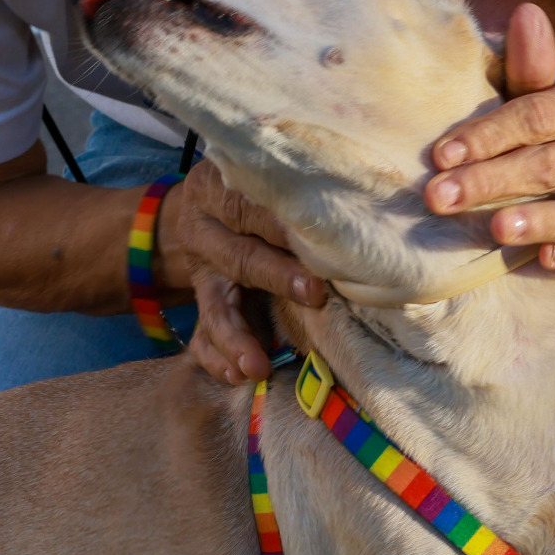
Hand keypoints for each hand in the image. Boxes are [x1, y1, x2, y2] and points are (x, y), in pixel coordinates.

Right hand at [156, 159, 327, 384]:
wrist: (207, 207)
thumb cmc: (259, 190)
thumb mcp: (268, 179)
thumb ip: (297, 193)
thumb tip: (354, 213)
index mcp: (215, 187)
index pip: (247, 205)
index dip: (282, 225)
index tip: (321, 242)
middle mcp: (201, 229)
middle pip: (238, 257)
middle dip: (277, 276)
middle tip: (315, 295)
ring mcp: (200, 271)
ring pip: (214, 307)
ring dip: (237, 338)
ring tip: (258, 366)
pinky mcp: (203, 301)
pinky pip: (202, 335)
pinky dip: (218, 358)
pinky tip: (240, 375)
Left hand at [422, 3, 554, 277]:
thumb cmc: (542, 135)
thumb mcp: (531, 98)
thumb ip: (527, 67)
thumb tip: (527, 11)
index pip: (535, 116)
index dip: (485, 136)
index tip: (439, 155)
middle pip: (550, 165)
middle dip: (490, 182)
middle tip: (438, 198)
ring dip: (542, 220)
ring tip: (496, 229)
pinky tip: (546, 258)